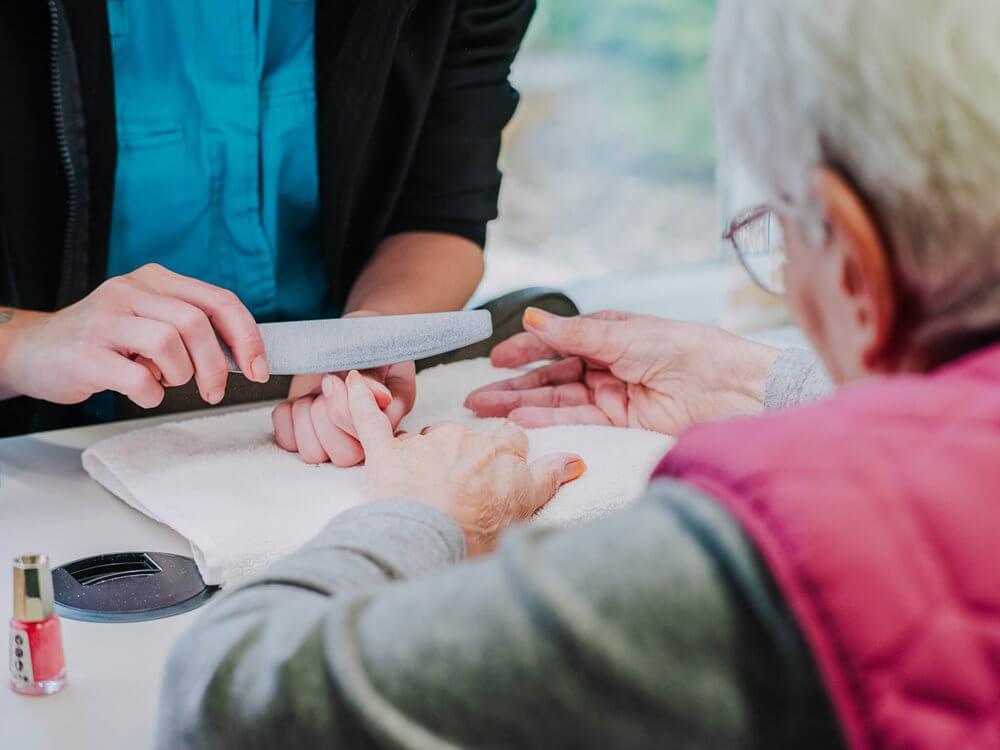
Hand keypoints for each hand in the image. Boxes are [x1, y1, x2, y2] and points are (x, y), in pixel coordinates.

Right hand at [0, 264, 266, 407]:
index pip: (219, 301)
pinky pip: (139, 378)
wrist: (35, 351)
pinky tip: (143, 392)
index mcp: (156, 280)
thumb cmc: (105, 342)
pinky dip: (152, 394)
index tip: (259, 369)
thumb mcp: (150, 319)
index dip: (247, 337)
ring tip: (163, 381)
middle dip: (217, 366)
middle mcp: (131, 291)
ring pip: (169, 344)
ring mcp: (106, 319)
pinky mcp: (86, 353)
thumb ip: (192, 326)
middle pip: (196, 324)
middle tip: (214, 391)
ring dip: (179, 375)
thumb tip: (245, 354)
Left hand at [272, 311, 416, 466]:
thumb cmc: (364, 342)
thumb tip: (382, 399)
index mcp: (387, 419)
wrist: (344, 335)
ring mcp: (329, 439)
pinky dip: (287, 417)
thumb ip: (377, 377)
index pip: (367, 436)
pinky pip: (287, 441)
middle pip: (344, 456)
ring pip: (313, 454)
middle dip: (328, 415)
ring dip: (306, 417)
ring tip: (314, 394)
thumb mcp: (377, 352)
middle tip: (328, 382)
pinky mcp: (302, 434)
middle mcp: (360, 437)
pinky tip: (299, 400)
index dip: (349, 408)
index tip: (346, 376)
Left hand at [346, 371, 585, 555]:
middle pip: (468, 439)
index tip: (498, 477)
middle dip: (464, 461)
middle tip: (458, 497)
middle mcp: (466, 441)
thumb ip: (549, 478)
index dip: (505, 458)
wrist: (427, 546)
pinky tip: (348, 382)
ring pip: (428, 438)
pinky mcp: (386, 454)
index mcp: (502, 453)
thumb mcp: (526, 511)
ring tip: (420, 490)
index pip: (511, 439)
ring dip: (426, 454)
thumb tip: (576, 460)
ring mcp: (425, 445)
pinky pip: (371, 420)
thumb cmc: (476, 538)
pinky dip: (358, 401)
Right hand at [465, 308, 778, 435]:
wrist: (730, 390)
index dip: (525, 350)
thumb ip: (574, 334)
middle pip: (551, 376)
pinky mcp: (620, 424)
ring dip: (522, 406)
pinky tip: (521, 420)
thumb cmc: (687, 350)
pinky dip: (548, 421)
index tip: (495, 358)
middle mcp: (606, 365)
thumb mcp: (624, 336)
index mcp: (609, 335)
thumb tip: (531, 319)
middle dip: (514, 385)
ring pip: (557, 401)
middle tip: (476, 397)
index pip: (557, 342)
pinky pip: (576, 421)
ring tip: (487, 412)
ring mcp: (611, 396)